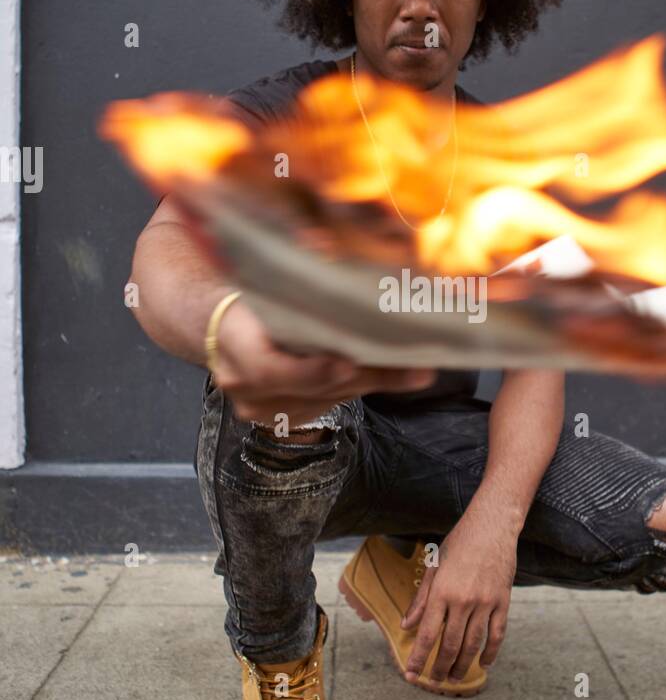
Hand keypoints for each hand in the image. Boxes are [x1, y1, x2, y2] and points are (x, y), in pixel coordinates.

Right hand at [211, 296, 435, 426]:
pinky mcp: (277, 417)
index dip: (309, 372)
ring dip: (371, 384)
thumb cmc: (246, 294)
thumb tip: (354, 282)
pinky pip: (324, 406)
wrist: (215, 321)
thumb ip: (300, 294)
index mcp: (233, 343)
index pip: (268, 368)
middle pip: (311, 387)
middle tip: (416, 369)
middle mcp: (241, 382)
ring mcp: (257, 407)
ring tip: (416, 372)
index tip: (347, 366)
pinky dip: (356, 389)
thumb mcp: (266, 285)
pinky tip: (389, 377)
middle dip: (367, 376)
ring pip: (325, 399)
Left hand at [401, 516, 515, 683]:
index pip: (428, 634)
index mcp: (442, 591)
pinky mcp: (502, 602)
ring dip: (463, 665)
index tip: (411, 674)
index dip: (418, 658)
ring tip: (455, 678)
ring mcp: (485, 602)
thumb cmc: (459, 543)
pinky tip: (484, 663)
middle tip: (434, 681)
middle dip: (440, 668)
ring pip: (473, 644)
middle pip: (450, 645)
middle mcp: (463, 600)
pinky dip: (491, 652)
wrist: (492, 526)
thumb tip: (407, 625)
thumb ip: (421, 598)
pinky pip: (497, 634)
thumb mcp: (433, 566)